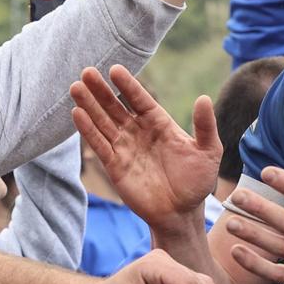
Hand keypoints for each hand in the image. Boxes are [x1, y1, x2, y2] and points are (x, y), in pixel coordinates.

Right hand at [71, 66, 218, 227]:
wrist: (182, 213)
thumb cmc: (197, 181)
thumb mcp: (208, 151)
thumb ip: (204, 126)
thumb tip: (203, 98)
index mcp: (159, 123)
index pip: (140, 100)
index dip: (128, 85)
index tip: (115, 69)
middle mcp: (139, 132)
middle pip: (116, 107)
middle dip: (101, 90)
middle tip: (87, 72)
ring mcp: (125, 148)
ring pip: (103, 122)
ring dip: (89, 105)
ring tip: (75, 87)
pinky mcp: (115, 166)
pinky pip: (99, 145)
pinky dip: (88, 130)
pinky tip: (77, 114)